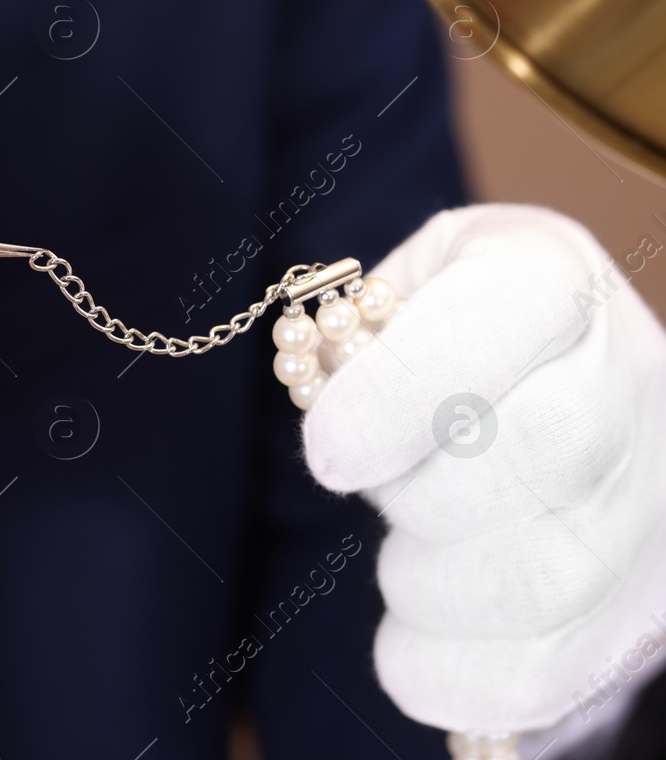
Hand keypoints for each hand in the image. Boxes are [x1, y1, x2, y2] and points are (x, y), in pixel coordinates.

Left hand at [302, 204, 665, 735]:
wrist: (551, 401)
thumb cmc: (443, 344)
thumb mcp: (403, 290)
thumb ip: (360, 327)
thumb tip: (323, 384)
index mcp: (554, 283)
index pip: (507, 313)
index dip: (404, 390)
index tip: (328, 452)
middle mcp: (633, 382)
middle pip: (541, 454)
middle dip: (420, 495)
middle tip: (372, 493)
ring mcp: (652, 499)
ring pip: (547, 577)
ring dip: (431, 587)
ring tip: (405, 562)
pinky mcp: (641, 603)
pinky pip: (542, 671)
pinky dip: (449, 672)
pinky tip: (415, 638)